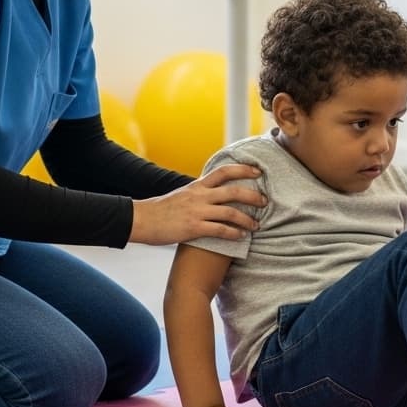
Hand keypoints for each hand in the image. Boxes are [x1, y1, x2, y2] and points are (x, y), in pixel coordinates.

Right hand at [130, 164, 265, 245]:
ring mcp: (197, 211)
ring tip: (256, 225)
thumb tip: (213, 194)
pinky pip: (219, 230)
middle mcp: (199, 195)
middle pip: (233, 190)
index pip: (224, 171)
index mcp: (197, 185)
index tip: (258, 171)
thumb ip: (199, 193)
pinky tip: (241, 237)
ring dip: (247, 219)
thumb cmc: (161, 210)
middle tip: (265, 201)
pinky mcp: (193, 228)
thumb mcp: (182, 195)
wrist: (141, 219)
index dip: (243, 169)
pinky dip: (233, 233)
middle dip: (253, 196)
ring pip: (230, 212)